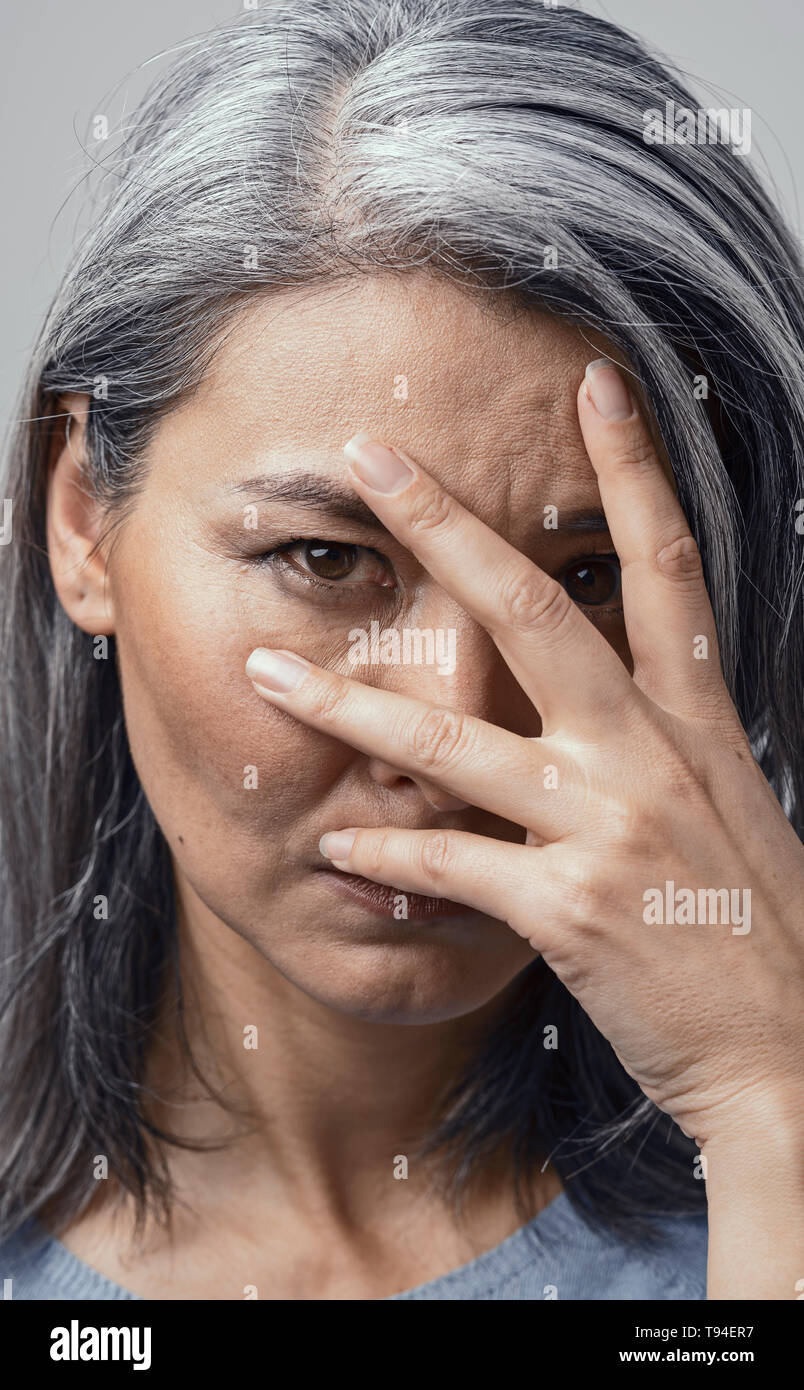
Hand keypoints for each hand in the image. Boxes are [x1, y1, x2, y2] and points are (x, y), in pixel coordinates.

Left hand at [245, 360, 803, 1153]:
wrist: (790, 1055)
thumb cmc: (755, 930)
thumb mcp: (726, 808)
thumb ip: (659, 742)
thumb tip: (598, 698)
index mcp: (696, 721)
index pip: (668, 566)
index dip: (635, 470)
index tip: (598, 385)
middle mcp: (651, 756)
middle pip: (536, 615)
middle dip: (451, 530)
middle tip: (376, 460)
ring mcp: (609, 829)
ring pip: (456, 745)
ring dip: (351, 708)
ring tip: (269, 673)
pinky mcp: (571, 910)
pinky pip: (454, 865)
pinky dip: (389, 854)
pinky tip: (334, 849)